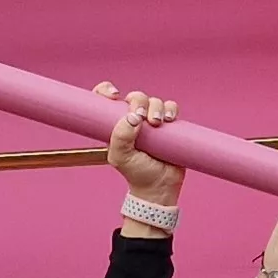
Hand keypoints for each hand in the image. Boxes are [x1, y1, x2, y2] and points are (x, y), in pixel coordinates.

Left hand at [96, 82, 182, 206]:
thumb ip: (120, 137)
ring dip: (156, 106)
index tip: (114, 96)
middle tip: (142, 117)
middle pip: (135, 97)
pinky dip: (170, 109)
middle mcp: (134, 119)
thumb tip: (133, 116)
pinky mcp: (169, 125)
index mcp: (117, 124)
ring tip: (157, 123)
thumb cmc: (135, 172)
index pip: (107, 99)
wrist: (158, 187)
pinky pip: (170, 107)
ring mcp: (152, 121)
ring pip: (154, 101)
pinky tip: (169, 120)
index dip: (107, 90)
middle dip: (139, 101)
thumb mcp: (120, 157)